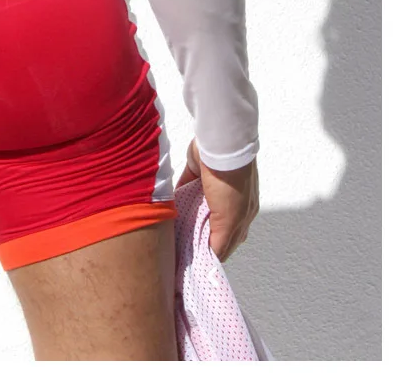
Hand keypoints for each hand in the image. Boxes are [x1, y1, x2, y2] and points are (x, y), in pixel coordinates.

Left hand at [176, 138, 258, 261]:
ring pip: (195, 207)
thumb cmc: (231, 183)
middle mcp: (228, 201)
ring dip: (186, 217)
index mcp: (243, 214)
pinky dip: (176, 198)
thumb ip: (222, 241)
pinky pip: (183, 188)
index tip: (194, 262)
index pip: (227, 240)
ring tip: (170, 232)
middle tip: (178, 249)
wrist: (221, 145)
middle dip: (196, 235)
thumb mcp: (230, 220)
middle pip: (209, 224)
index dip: (212, 252)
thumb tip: (212, 259)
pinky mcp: (196, 172)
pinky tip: (166, 208)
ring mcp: (212, 185)